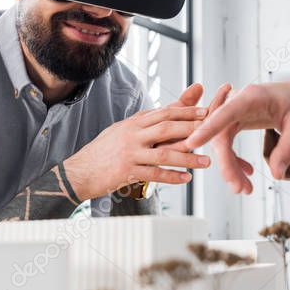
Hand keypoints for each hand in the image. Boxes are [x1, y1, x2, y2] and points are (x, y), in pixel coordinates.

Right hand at [64, 85, 213, 200]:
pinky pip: (153, 174)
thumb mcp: (123, 130)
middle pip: (167, 128)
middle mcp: (132, 135)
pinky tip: (186, 179)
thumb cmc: (104, 151)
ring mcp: (129, 153)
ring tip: (206, 162)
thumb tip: (167, 110)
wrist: (79, 172)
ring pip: (164, 154)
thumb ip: (146, 121)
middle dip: (191, 128)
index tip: (205, 111)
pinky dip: (171, 177)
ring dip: (188, 158)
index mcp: (133, 123)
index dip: (185, 111)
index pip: (163, 113)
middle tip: (211, 130)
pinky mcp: (126, 172)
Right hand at [184, 79, 289, 193]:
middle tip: (239, 189)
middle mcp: (237, 103)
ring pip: (221, 143)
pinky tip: (247, 173)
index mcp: (251, 96)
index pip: (225, 112)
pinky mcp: (234, 121)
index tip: (192, 143)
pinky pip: (227, 144)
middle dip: (227, 164)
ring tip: (245, 188)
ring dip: (230, 168)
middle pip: (221, 134)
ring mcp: (233, 112)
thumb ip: (287, 148)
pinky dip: (234, 161)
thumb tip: (277, 175)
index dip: (208, 128)